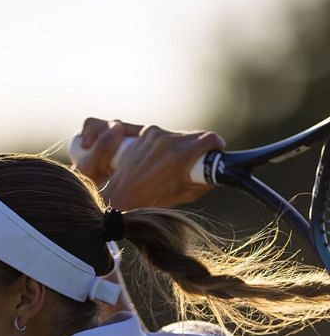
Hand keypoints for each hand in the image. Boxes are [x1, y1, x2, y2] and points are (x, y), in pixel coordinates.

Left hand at [74, 117, 224, 209]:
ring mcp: (153, 135)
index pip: (209, 138)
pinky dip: (165, 143)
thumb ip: (204, 181)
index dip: (215, 145)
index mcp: (180, 156)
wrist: (119, 196)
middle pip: (195, 135)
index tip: (215, 150)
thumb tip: (216, 172)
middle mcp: (167, 142)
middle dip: (199, 146)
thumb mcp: (185, 195)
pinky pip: (163, 134)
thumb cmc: (152, 201)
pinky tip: (160, 157)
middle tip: (196, 160)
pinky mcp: (144, 134)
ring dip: (181, 144)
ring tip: (173, 161)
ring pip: (179, 134)